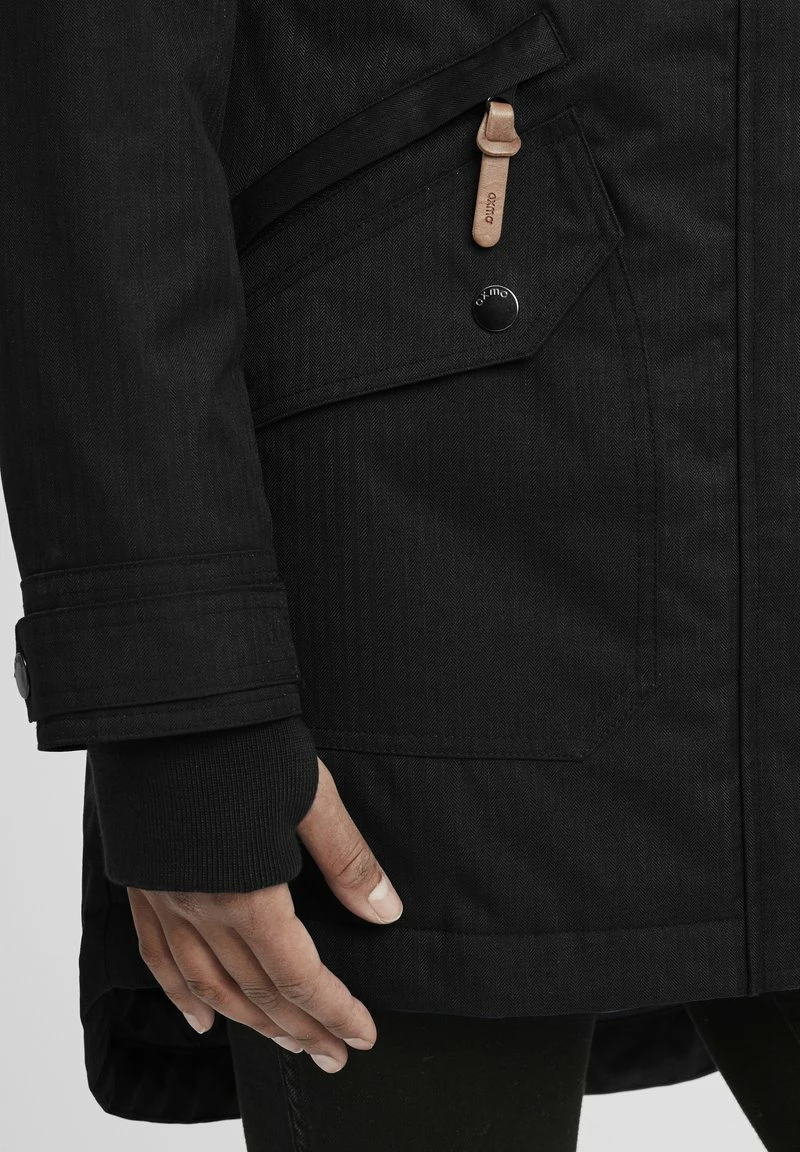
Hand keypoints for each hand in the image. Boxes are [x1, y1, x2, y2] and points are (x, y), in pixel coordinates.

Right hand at [126, 756, 402, 1072]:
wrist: (169, 708)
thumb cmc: (244, 742)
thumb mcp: (312, 795)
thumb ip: (347, 859)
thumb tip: (385, 912)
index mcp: (249, 894)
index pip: (297, 977)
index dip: (333, 1011)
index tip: (362, 1035)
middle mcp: (201, 910)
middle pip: (256, 992)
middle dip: (299, 1029)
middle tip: (333, 1055)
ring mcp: (166, 901)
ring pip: (208, 987)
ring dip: (249, 1024)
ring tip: (284, 1043)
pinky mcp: (144, 884)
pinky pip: (159, 958)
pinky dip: (179, 996)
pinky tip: (200, 1020)